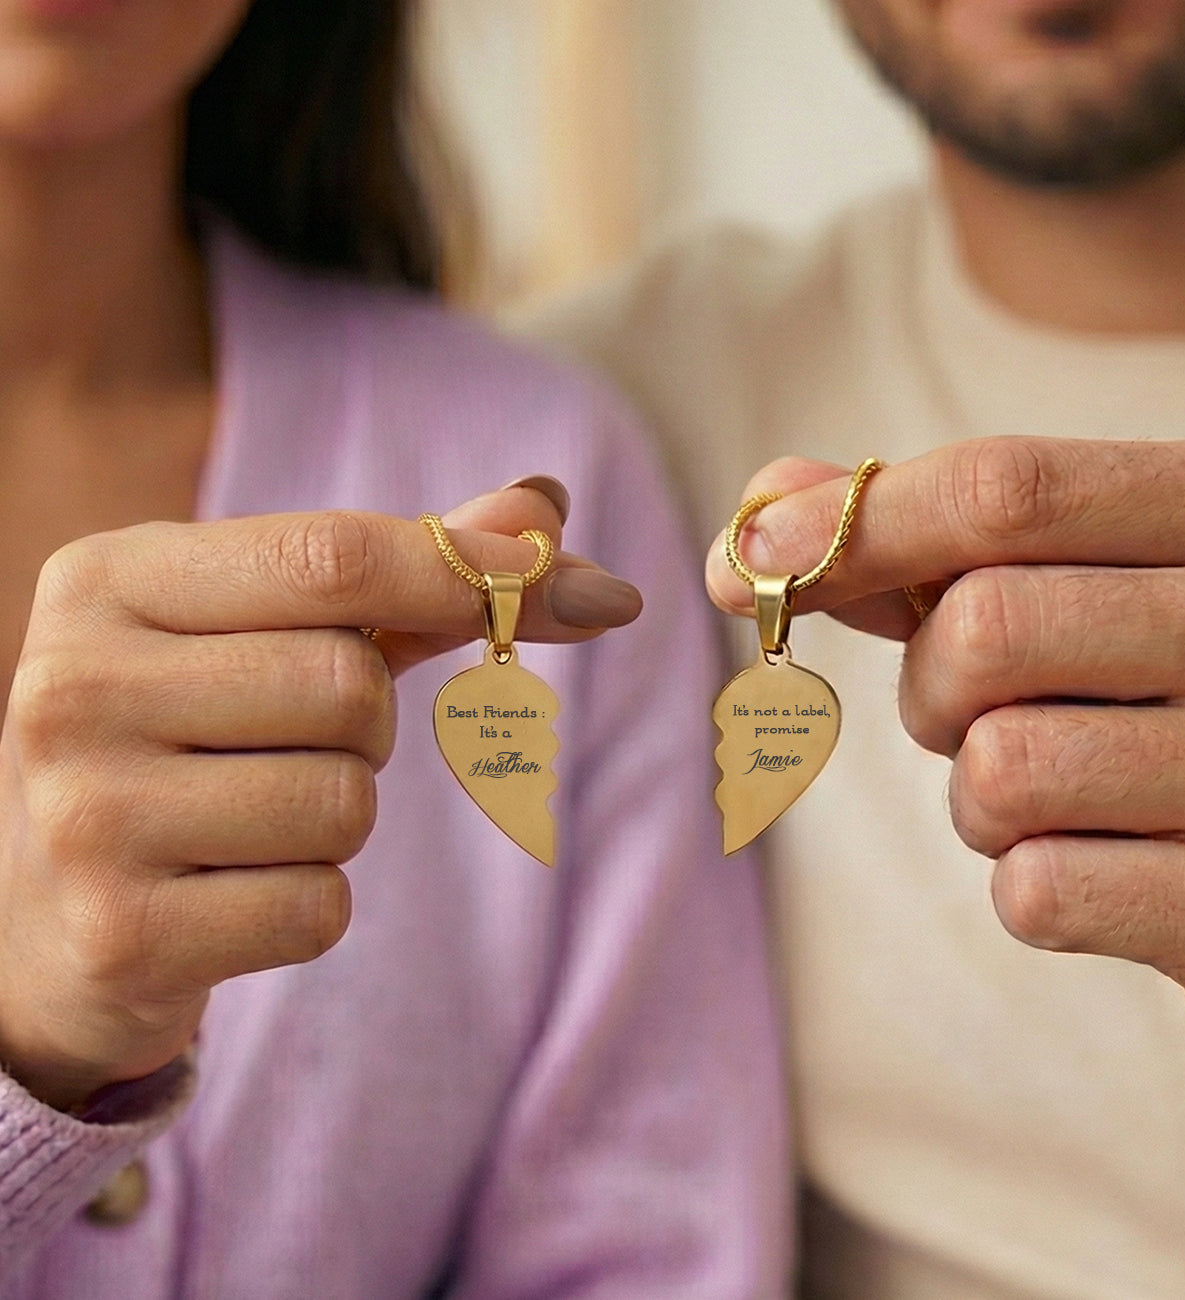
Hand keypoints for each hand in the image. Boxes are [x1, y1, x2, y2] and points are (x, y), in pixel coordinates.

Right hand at [0, 484, 640, 1110]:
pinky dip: (311, 903)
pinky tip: (229, 892)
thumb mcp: (272, 629)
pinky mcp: (119, 933)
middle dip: (366, 722)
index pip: (331, 557)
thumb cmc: (194, 736)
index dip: (466, 572)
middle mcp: (71, 683)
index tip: (576, 586)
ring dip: (339, 816)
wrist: (52, 912)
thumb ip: (408, 569)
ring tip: (247, 817)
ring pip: (347, 802)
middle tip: (285, 741)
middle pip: (351, 685)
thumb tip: (545, 505)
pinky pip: (322, 906)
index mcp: (108, 578)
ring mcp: (83, 815)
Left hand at [708, 438, 1184, 1084]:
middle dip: (932, 687)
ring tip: (1071, 794)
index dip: (848, 522)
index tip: (741, 558)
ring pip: (994, 768)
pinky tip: (1118, 871)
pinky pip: (1034, 889)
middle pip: (979, 630)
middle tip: (987, 713)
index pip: (1004, 487)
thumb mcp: (1112, 581)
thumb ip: (940, 538)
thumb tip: (764, 499)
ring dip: (981, 796)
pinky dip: (1033, 884)